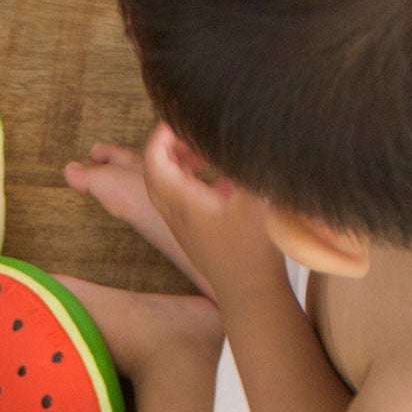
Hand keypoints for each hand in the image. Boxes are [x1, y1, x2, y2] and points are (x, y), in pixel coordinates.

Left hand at [141, 124, 284, 305]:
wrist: (250, 296)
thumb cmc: (254, 249)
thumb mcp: (256, 198)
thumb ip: (250, 161)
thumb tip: (253, 128)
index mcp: (181, 200)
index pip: (154, 157)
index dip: (163, 132)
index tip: (183, 116)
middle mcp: (174, 213)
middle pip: (156, 171)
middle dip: (170, 145)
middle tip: (193, 130)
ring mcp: (183, 227)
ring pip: (168, 187)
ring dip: (181, 164)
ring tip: (206, 152)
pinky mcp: (195, 236)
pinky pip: (183, 201)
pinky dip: (193, 182)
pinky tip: (224, 181)